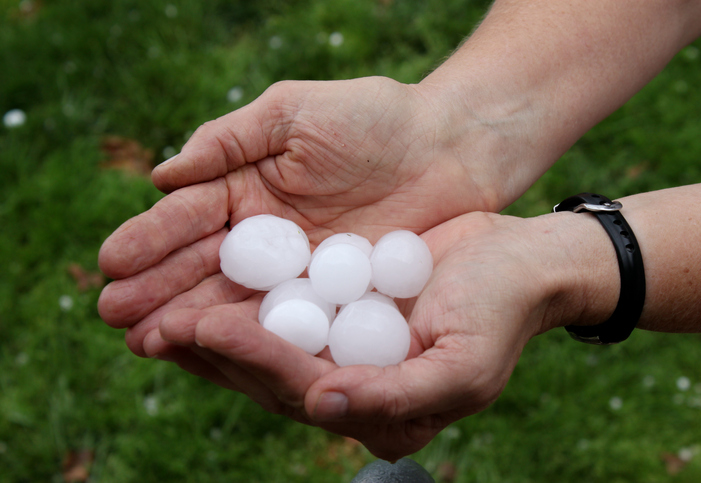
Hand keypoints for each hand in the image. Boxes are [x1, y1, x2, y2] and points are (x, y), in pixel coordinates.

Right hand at [98, 76, 512, 354]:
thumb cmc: (375, 118)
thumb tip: (161, 176)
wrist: (450, 147)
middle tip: (116, 317)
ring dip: (191, 320)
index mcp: (246, 186)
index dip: (149, 240)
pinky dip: (251, 335)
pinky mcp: (332, 296)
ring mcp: (297, 270)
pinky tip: (216, 350)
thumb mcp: (293, 114)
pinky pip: (286, 318)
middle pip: (202, 266)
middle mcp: (264, 233)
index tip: (110, 264)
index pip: (188, 218)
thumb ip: (228, 141)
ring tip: (147, 342)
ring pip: (236, 299)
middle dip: (158, 290)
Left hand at [145, 212, 594, 460]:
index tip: (203, 327)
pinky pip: (278, 307)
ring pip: (262, 346)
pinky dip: (238, 296)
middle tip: (151, 325)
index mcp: (380, 413)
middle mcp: (351, 388)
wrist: (520, 261)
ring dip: (208, 329)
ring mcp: (340, 350)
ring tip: (154, 309)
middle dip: (210, 353)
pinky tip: (200, 282)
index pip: (302, 391)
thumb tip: (322, 408)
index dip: (252, 362)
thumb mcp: (463, 365)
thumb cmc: (501, 312)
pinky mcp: (335, 312)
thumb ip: (396, 397)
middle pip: (268, 377)